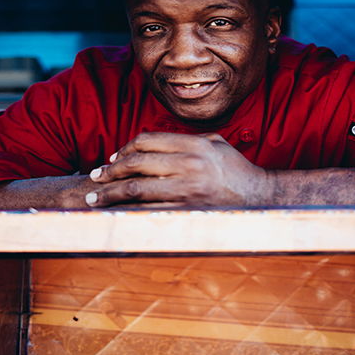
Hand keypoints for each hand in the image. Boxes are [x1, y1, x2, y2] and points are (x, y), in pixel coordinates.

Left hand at [85, 132, 270, 207]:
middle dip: (110, 172)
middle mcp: (189, 164)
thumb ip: (188, 139)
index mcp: (194, 144)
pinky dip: (128, 213)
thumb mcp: (217, 144)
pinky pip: (149, 212)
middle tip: (94, 178)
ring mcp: (187, 189)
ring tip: (94, 198)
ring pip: (137, 189)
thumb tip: (154, 142)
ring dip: (111, 194)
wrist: (260, 199)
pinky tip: (114, 215)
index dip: (124, 149)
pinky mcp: (187, 212)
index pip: (148, 141)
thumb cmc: (236, 171)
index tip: (112, 159)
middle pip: (136, 163)